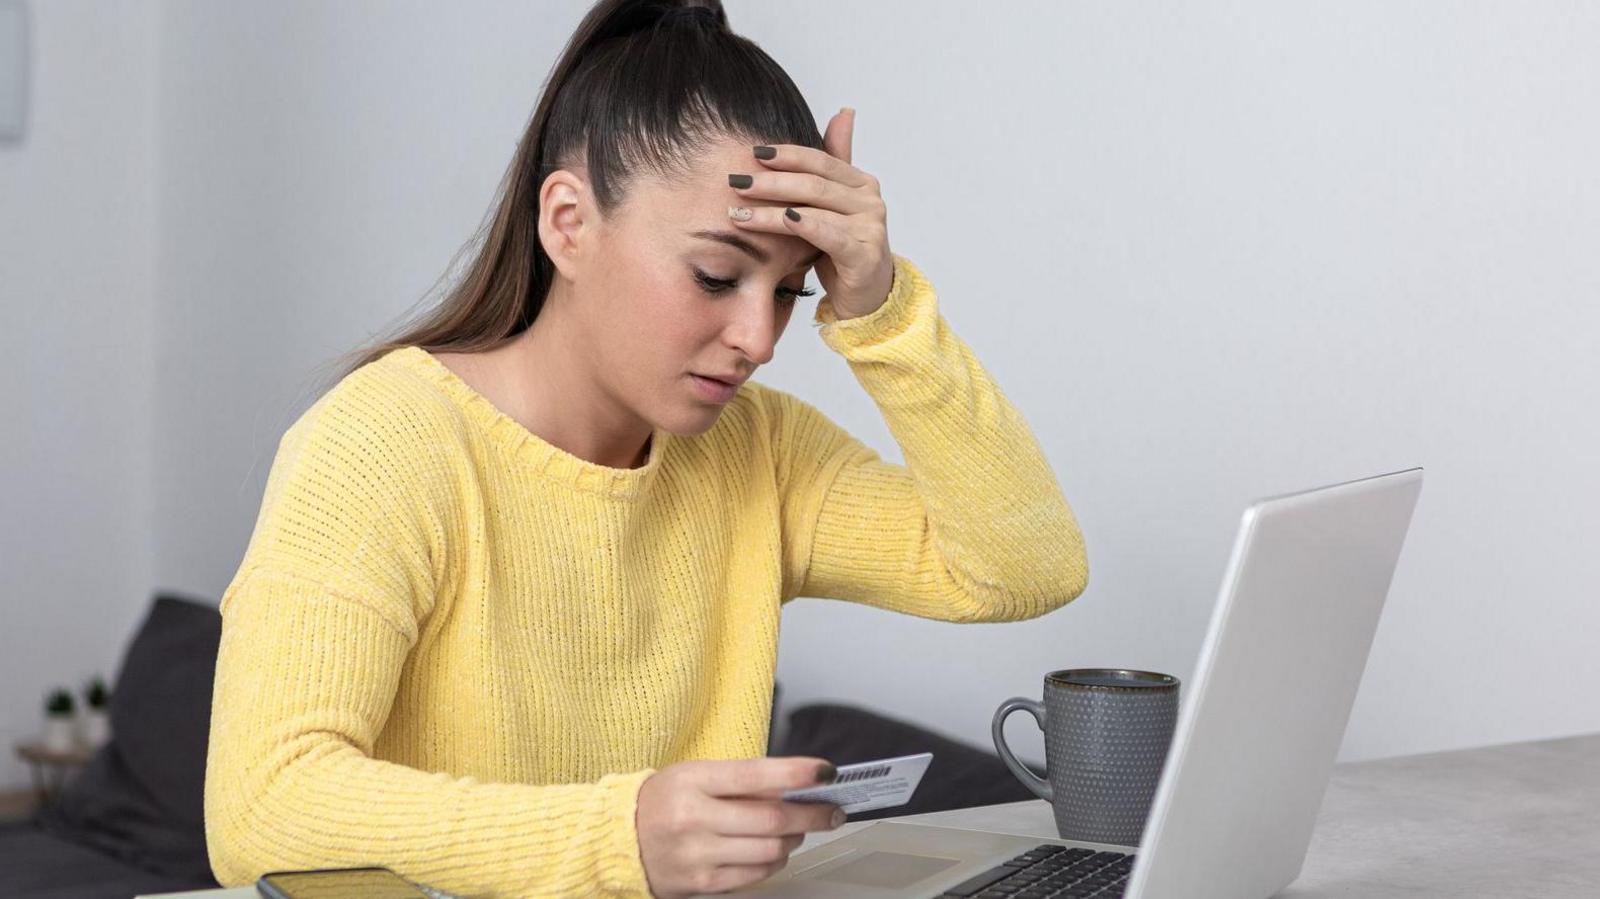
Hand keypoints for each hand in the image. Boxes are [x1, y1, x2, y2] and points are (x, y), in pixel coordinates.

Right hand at [636, 756, 843, 897]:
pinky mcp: (701, 883)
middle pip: (771, 819)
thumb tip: (794, 786)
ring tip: (798, 829)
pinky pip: (754, 875)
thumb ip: (740, 780)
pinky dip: (774, 862)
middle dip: (811, 814)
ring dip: (794, 839)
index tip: (826, 772)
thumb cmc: (664, 800)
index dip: (797, 773)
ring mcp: (697, 854)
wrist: (618, 838)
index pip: (755, 774)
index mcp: (693, 781)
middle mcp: (693, 818)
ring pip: (769, 851)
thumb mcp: (695, 775)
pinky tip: (776, 851)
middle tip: (832, 811)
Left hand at [727, 107, 895, 319]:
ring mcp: (870, 226)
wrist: (866, 299)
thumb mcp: (832, 208)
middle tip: (736, 181)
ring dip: (772, 207)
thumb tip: (844, 111)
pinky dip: (802, 225)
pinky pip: (828, 233)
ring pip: (814, 206)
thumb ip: (832, 164)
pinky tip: (779, 220)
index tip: (751, 152)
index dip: (786, 154)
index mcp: (861, 182)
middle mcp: (869, 199)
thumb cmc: (843, 252)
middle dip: (770, 180)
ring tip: (739, 211)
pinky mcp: (864, 253)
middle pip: (813, 181)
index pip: (819, 160)